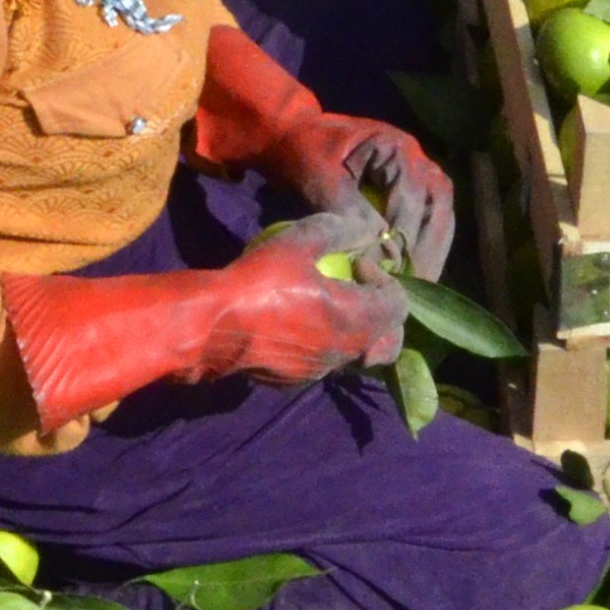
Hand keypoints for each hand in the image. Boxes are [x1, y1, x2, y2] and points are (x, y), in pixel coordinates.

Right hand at [194, 218, 414, 386]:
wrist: (212, 327)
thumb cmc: (258, 282)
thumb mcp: (297, 242)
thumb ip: (336, 231)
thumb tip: (364, 229)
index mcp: (356, 320)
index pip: (398, 305)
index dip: (384, 279)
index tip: (357, 264)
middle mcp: (346, 352)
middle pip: (389, 343)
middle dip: (385, 317)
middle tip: (361, 292)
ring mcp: (321, 370)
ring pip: (358, 356)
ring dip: (355, 330)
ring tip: (329, 305)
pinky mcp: (296, 380)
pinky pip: (326, 362)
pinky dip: (326, 343)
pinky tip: (297, 322)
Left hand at [289, 112, 458, 277]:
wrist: (296, 134)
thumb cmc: (304, 151)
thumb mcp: (320, 177)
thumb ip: (349, 209)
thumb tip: (380, 249)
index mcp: (397, 149)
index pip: (410, 200)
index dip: (401, 239)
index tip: (389, 274)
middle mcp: (418, 161)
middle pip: (437, 211)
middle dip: (425, 253)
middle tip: (410, 289)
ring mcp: (420, 176)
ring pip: (440, 219)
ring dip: (431, 255)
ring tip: (416, 288)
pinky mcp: (414, 193)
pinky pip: (431, 223)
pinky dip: (426, 250)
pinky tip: (414, 275)